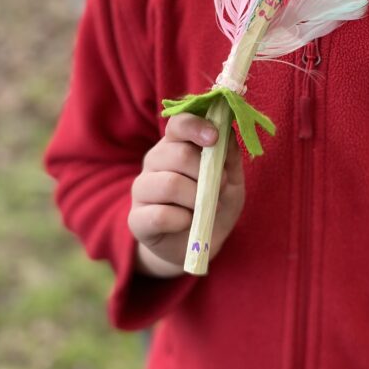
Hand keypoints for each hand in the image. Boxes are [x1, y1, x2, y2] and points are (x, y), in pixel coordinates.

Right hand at [128, 113, 244, 276]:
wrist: (200, 244)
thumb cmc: (215, 203)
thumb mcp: (231, 180)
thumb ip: (229, 156)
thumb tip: (228, 133)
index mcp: (176, 144)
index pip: (178, 124)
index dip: (195, 126)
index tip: (214, 138)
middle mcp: (154, 161)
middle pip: (177, 154)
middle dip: (205, 172)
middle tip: (219, 186)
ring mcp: (142, 188)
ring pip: (170, 184)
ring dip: (196, 198)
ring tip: (204, 207)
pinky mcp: (136, 218)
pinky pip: (159, 215)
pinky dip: (182, 221)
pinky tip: (187, 223)